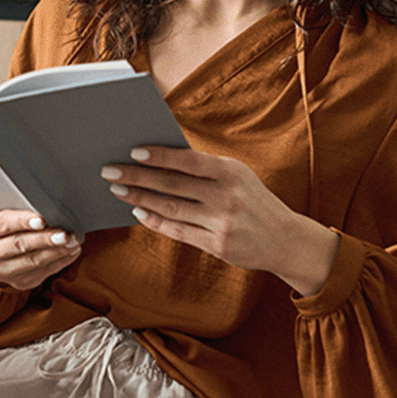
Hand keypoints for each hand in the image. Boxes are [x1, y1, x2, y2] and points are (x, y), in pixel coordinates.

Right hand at [0, 210, 80, 290]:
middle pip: (19, 245)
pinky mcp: (18, 283)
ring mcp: (1, 271)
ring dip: (57, 251)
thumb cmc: (6, 223)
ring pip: (33, 261)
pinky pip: (42, 272)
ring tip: (73, 242)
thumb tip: (48, 206)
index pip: (3, 223)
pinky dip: (60, 261)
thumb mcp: (4, 211)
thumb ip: (19, 209)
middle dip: (45, 239)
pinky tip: (71, 252)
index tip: (42, 220)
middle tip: (65, 234)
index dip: (22, 221)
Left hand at [101, 146, 339, 296]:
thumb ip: (204, 168)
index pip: (188, 161)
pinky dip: (156, 221)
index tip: (134, 151)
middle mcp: (226, 197)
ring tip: (118, 190)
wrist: (286, 240)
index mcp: (231, 172)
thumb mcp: (237, 176)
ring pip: (171, 209)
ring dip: (140, 199)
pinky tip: (138, 212)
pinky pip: (178, 231)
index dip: (160, 156)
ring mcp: (221, 224)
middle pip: (172, 185)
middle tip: (110, 171)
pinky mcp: (217, 246)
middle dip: (137, 177)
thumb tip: (160, 157)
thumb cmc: (253, 200)